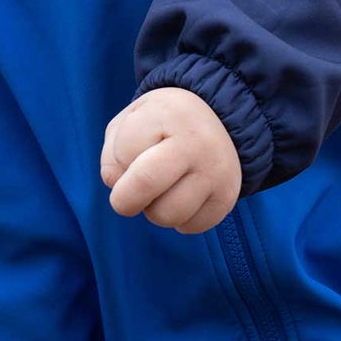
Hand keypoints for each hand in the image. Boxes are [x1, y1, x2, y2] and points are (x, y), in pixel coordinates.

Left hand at [100, 87, 241, 233]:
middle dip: (124, 200)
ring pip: (167, 215)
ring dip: (153, 210)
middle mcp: (197, 142)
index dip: (117, 162)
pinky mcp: (227, 197)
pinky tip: (182, 197)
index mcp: (169, 114)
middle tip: (126, 196)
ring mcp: (215, 171)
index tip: (129, 153)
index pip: (124, 152)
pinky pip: (189, 226)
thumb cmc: (163, 123)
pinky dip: (179, 220)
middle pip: (145, 184)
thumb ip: (112, 153)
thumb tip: (116, 185)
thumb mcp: (131, 120)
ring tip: (161, 190)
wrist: (217, 119)